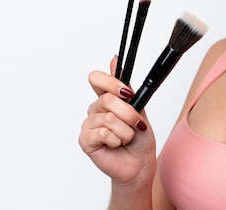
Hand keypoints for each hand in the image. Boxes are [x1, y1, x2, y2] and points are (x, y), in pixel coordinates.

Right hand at [79, 56, 156, 185]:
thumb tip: (114, 59)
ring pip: (108, 118)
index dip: (110, 82)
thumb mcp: (139, 109)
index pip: (97, 78)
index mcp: (106, 98)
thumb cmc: (139, 138)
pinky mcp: (85, 140)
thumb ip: (126, 87)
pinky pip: (102, 133)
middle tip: (137, 125)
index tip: (127, 93)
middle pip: (107, 99)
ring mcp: (88, 124)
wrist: (140, 165)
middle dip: (129, 114)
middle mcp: (95, 109)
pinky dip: (116, 140)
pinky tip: (116, 145)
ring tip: (126, 138)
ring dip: (125, 131)